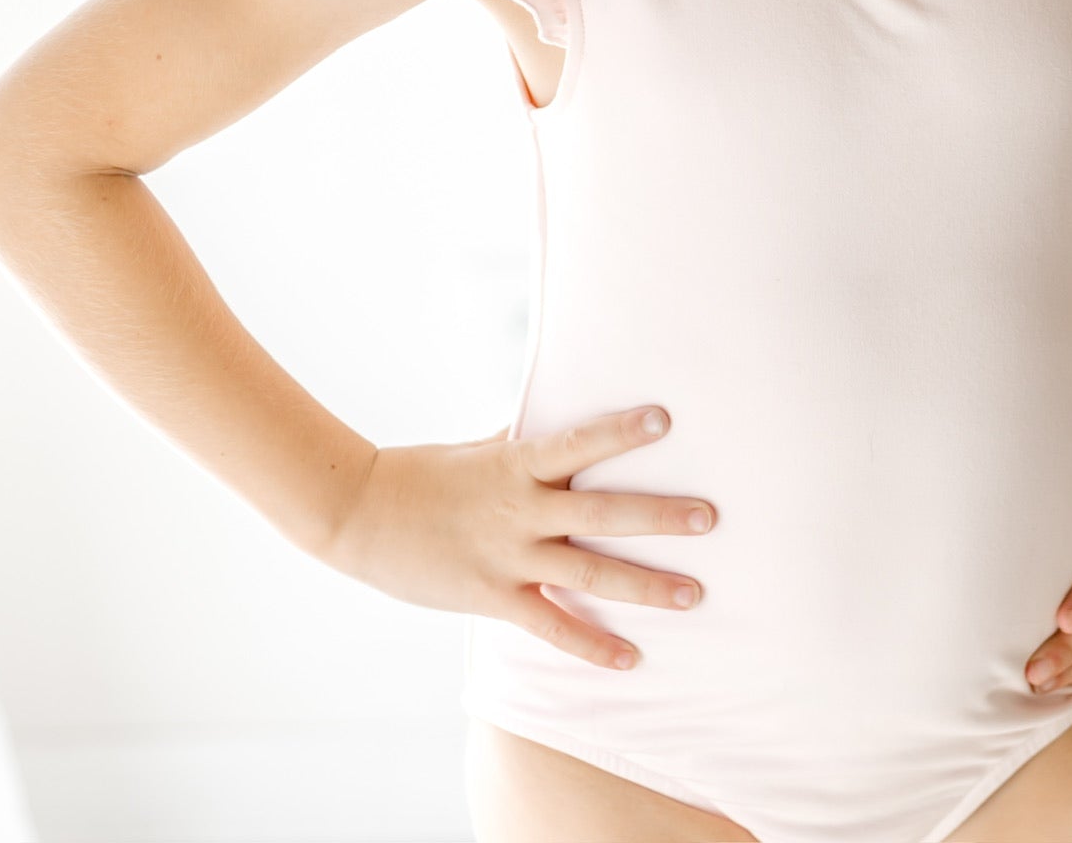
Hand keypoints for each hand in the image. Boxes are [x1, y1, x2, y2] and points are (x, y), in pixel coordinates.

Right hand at [319, 406, 716, 671]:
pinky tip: (632, 658)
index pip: (580, 440)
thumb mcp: (479, 448)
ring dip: (646, 586)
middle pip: (603, 512)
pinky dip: (594, 646)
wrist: (361, 514)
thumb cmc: (423, 473)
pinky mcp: (494, 598)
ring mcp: (509, 556)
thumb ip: (522, 438)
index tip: (666, 417)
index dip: (622, 430)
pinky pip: (553, 627)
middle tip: (710, 518)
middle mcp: (521, 510)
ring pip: (590, 574)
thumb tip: (556, 412)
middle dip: (659, 516)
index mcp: (517, 464)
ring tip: (696, 594)